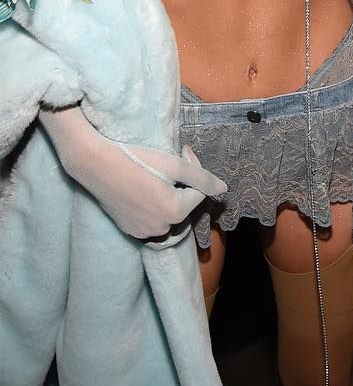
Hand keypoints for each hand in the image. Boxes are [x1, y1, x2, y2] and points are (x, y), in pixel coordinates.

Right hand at [41, 105, 226, 239]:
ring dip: (171, 204)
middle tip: (168, 167)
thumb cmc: (137, 159)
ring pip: (170, 220)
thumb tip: (224, 190)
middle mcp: (161, 227)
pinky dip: (156, 215)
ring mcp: (143, 232)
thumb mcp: (174, 164)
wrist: (96, 164)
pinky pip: (152, 228)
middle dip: (183, 188)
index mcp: (175, 211)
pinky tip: (145, 196)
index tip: (181, 153)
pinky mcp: (130, 231)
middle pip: (185, 207)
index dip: (194, 171)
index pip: (200, 193)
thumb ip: (202, 179)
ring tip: (159, 183)